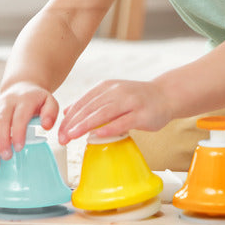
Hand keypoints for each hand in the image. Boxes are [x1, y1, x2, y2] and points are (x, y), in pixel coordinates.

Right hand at [0, 83, 58, 172]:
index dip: (18, 132)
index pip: (19, 116)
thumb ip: (51, 113)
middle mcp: (5, 101)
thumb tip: (46, 126)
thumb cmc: (36, 101)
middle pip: (0, 122)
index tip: (19, 148)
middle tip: (6, 158)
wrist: (20, 88)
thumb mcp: (49, 102)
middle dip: (2, 142)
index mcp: (23, 99)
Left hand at [58, 79, 173, 143]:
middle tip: (61, 138)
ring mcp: (130, 102)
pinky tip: (97, 135)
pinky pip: (123, 121)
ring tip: (73, 135)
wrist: (165, 95)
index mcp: (106, 86)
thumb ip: (91, 103)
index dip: (69, 118)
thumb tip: (68, 112)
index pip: (82, 102)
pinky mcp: (142, 114)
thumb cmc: (137, 98)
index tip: (58, 132)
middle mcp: (117, 91)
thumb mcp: (111, 95)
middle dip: (73, 123)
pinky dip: (109, 128)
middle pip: (90, 108)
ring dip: (86, 125)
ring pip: (103, 113)